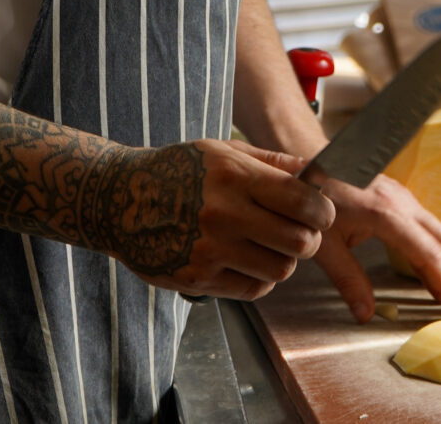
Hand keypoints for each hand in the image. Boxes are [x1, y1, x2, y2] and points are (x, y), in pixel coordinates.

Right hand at [94, 139, 335, 300]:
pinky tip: (248, 260)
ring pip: (280, 271)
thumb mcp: (220, 150)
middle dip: (310, 239)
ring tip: (271, 246)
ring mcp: (211, 250)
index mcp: (235, 177)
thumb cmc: (173, 170)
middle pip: (299, 242)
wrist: (118, 199)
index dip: (323, 211)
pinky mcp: (199, 278)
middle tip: (303, 233)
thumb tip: (311, 168)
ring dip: (284, 261)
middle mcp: (225, 214)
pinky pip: (252, 289)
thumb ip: (269, 161)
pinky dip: (260, 279)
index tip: (322, 213)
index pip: (302, 201)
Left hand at [311, 173, 440, 323]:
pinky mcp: (403, 202)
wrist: (309, 159)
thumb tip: (366, 314)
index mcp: (386, 213)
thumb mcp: (323, 243)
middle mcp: (404, 203)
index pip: (430, 254)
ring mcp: (406, 200)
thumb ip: (347, 278)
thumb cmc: (313, 198)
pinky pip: (432, 232)